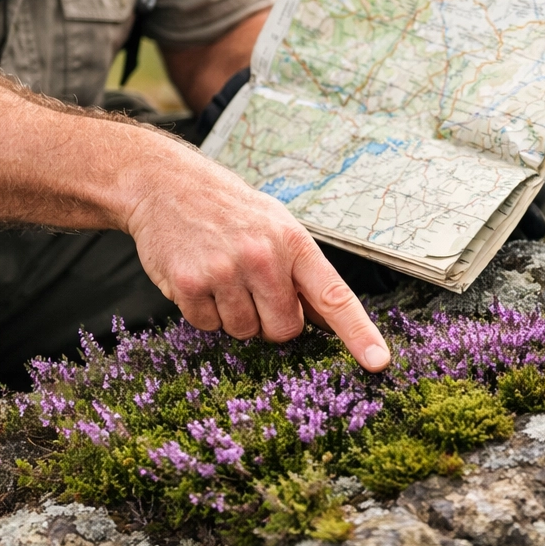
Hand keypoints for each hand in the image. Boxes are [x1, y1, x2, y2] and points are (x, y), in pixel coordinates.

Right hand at [125, 152, 390, 371]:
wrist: (166, 183)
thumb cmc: (229, 209)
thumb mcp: (277, 226)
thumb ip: (302, 273)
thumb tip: (328, 323)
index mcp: (294, 242)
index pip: (335, 296)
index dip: (359, 333)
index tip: (378, 362)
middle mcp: (264, 257)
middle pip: (284, 330)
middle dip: (271, 321)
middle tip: (252, 286)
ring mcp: (226, 271)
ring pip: (243, 332)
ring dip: (233, 314)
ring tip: (221, 273)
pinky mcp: (190, 284)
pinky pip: (207, 326)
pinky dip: (203, 310)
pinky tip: (198, 276)